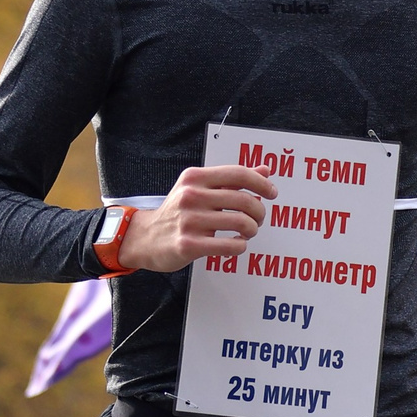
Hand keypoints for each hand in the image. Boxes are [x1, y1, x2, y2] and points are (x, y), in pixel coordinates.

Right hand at [116, 166, 275, 273]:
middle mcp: (191, 196)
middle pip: (244, 200)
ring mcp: (189, 221)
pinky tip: (236, 245)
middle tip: (258, 219)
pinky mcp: (189, 244)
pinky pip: (230, 245)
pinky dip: (240, 246)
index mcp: (195, 178)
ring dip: (252, 230)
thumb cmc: (178, 212)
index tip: (272, 193)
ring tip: (248, 232)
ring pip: (241, 223)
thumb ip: (230, 180)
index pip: (238, 174)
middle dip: (259, 212)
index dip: (261, 183)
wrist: (145, 237)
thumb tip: (264, 170)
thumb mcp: (198, 188)